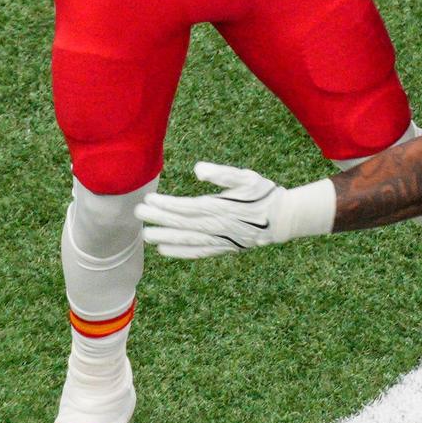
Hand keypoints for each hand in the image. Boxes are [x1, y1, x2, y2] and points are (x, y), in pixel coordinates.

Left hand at [137, 161, 336, 258]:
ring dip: (166, 237)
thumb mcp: (246, 177)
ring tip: (145, 236)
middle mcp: (218, 226)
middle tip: (137, 215)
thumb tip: (198, 169)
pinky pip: (198, 252)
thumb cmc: (263, 194)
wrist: (283, 219)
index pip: (187, 207)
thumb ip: (222, 173)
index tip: (149, 200)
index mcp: (221, 207)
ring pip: (188, 240)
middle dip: (159, 219)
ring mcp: (220, 240)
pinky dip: (180, 252)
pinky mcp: (223, 248)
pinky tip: (164, 250)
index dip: (167, 205)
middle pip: (183, 224)